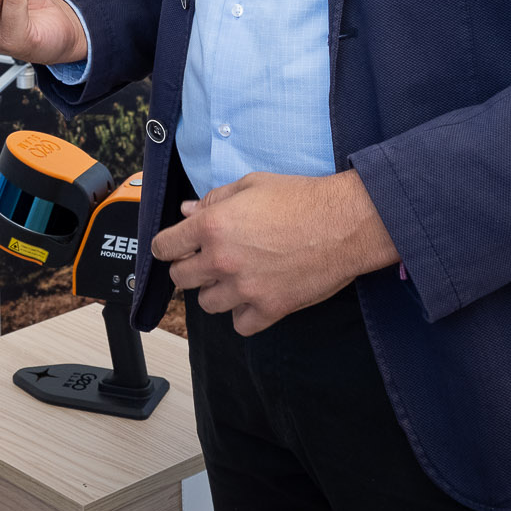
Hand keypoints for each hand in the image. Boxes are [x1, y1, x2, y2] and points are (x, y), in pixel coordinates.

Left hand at [149, 169, 398, 335]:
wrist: (345, 223)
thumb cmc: (301, 198)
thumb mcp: (251, 185)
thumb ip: (214, 200)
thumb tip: (188, 211)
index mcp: (213, 226)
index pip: (165, 246)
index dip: (166, 247)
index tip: (172, 249)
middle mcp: (223, 260)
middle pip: (181, 278)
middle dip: (188, 268)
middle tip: (205, 261)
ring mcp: (246, 288)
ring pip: (207, 304)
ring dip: (215, 292)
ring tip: (233, 278)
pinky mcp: (271, 308)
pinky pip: (240, 325)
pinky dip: (243, 314)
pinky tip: (253, 297)